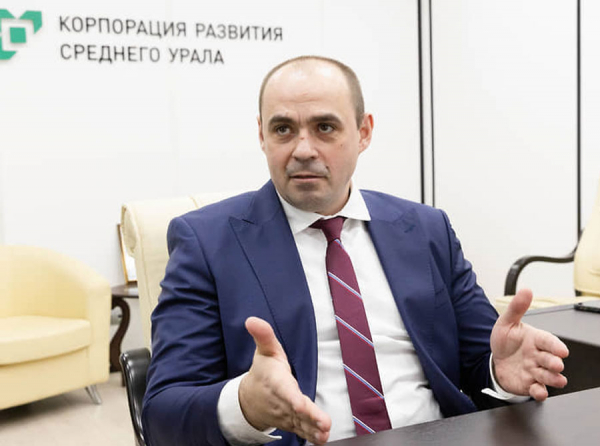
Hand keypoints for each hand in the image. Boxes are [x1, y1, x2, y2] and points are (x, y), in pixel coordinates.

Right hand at [239, 317, 330, 444]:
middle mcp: (282, 401)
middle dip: (309, 417)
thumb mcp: (264, 351)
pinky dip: (311, 437)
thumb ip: (264, 335)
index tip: (300, 405)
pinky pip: (301, 431)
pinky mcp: (292, 423)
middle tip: (325, 424)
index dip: (293, 399)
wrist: (249, 400)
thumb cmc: (263, 372)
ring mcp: (287, 415)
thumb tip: (252, 320)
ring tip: (325, 434)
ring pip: (300, 424)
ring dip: (313, 430)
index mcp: (276, 382)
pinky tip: (322, 440)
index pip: (285, 392)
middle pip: (296, 411)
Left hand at [490, 289, 568, 400]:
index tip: (562, 350)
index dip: (555, 346)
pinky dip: (540, 392)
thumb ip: (516, 308)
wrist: (494, 360)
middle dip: (555, 363)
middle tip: (556, 364)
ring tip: (556, 379)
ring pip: (549, 376)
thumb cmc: (505, 340)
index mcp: (536, 339)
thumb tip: (526, 290)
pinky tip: (539, 391)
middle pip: (551, 360)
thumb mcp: (507, 322)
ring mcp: (535, 371)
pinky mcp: (529, 384)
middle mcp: (538, 356)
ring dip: (553, 378)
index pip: (549, 341)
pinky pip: (538, 390)